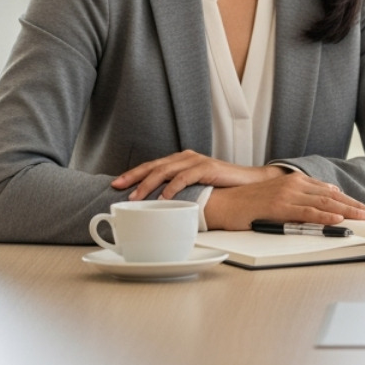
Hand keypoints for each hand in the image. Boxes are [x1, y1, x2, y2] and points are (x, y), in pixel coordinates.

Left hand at [112, 150, 282, 200]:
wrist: (249, 181)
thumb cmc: (222, 186)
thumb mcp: (196, 187)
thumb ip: (179, 190)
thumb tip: (156, 207)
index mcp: (181, 161)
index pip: (152, 166)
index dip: (133, 174)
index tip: (115, 184)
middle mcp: (186, 157)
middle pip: (154, 165)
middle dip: (134, 177)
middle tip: (117, 187)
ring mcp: (196, 161)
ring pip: (165, 170)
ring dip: (148, 184)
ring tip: (136, 197)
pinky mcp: (207, 167)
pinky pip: (184, 176)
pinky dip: (172, 186)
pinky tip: (164, 197)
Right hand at [203, 171, 364, 229]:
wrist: (221, 202)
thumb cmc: (246, 203)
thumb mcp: (277, 197)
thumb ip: (298, 198)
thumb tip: (320, 202)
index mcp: (295, 181)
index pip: (329, 191)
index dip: (349, 200)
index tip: (364, 209)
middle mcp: (294, 184)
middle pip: (332, 195)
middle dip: (354, 206)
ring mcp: (287, 194)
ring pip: (324, 203)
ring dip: (347, 211)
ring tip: (363, 218)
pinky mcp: (279, 206)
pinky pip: (307, 212)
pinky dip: (325, 216)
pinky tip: (338, 220)